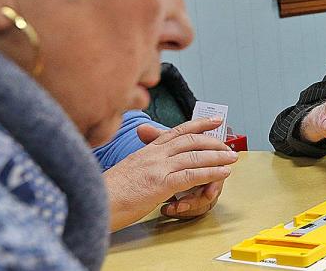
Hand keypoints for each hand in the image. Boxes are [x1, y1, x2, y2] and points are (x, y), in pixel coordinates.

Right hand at [103, 117, 237, 230]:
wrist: (93, 204)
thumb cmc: (108, 192)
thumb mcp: (128, 169)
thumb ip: (144, 162)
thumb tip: (154, 164)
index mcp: (146, 150)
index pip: (177, 131)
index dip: (199, 124)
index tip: (215, 120)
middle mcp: (154, 154)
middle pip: (191, 140)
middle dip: (213, 142)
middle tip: (229, 146)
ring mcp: (158, 167)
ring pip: (195, 156)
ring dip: (218, 157)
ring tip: (232, 158)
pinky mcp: (161, 183)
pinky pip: (193, 174)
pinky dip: (211, 172)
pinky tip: (223, 172)